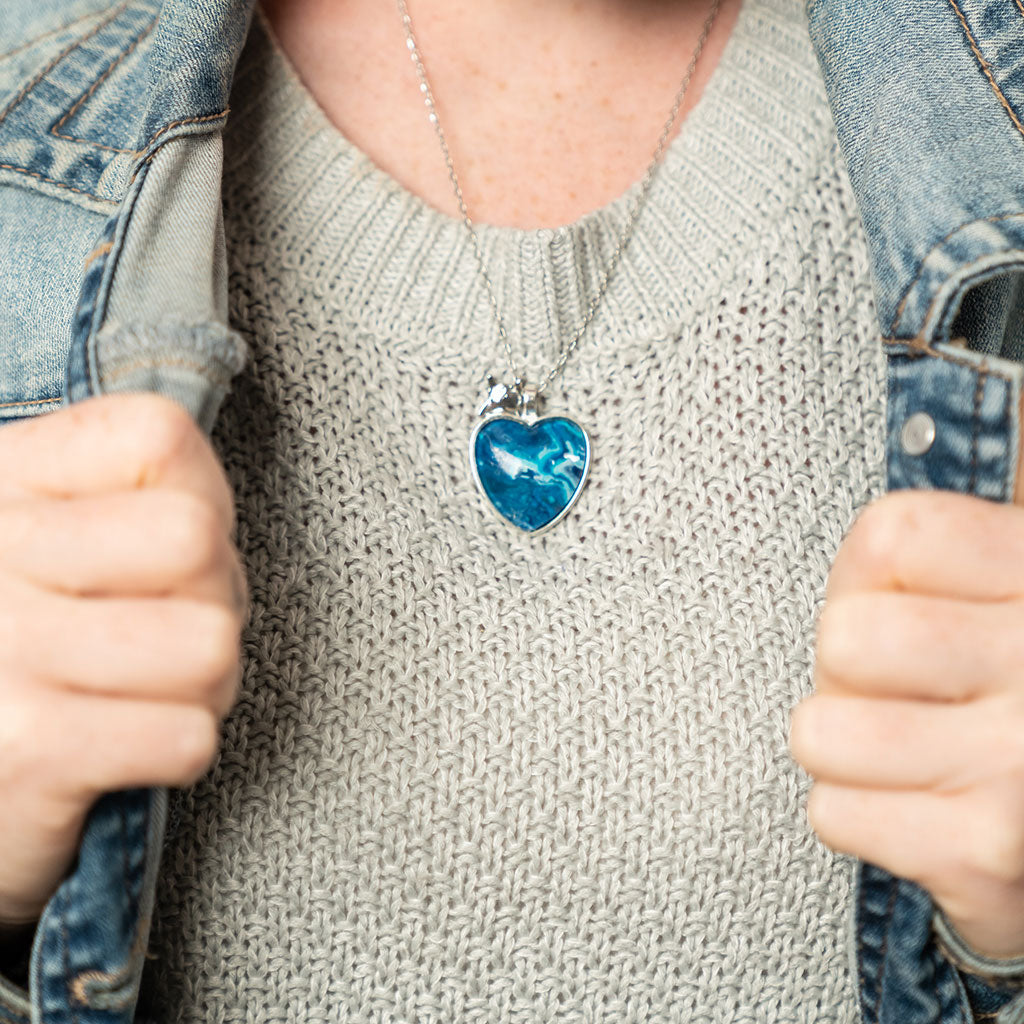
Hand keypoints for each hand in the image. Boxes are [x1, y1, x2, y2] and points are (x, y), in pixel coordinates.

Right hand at [0, 392, 247, 926]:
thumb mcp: (57, 542)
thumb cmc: (32, 647)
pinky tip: (122, 748)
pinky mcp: (28, 750)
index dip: (199, 499)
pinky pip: (190, 737)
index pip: (161, 436)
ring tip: (145, 690)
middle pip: (199, 539)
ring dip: (203, 683)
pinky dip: (178, 751)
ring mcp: (3, 646)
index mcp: (4, 479)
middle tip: (165, 632)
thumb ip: (139, 498)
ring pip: (212, 644)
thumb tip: (213, 524)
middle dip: (213, 597)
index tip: (159, 553)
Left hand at [789, 483, 1023, 959]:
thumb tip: (892, 432)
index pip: (887, 538)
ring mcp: (1019, 760)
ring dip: (847, 749)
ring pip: (820, 731)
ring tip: (910, 752)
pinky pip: (832, 812)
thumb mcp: (998, 591)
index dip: (867, 579)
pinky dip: (861, 816)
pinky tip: (922, 811)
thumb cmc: (1009, 692)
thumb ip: (948, 547)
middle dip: (851, 671)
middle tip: (904, 691)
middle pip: (843, 638)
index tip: (906, 606)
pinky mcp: (987, 854)